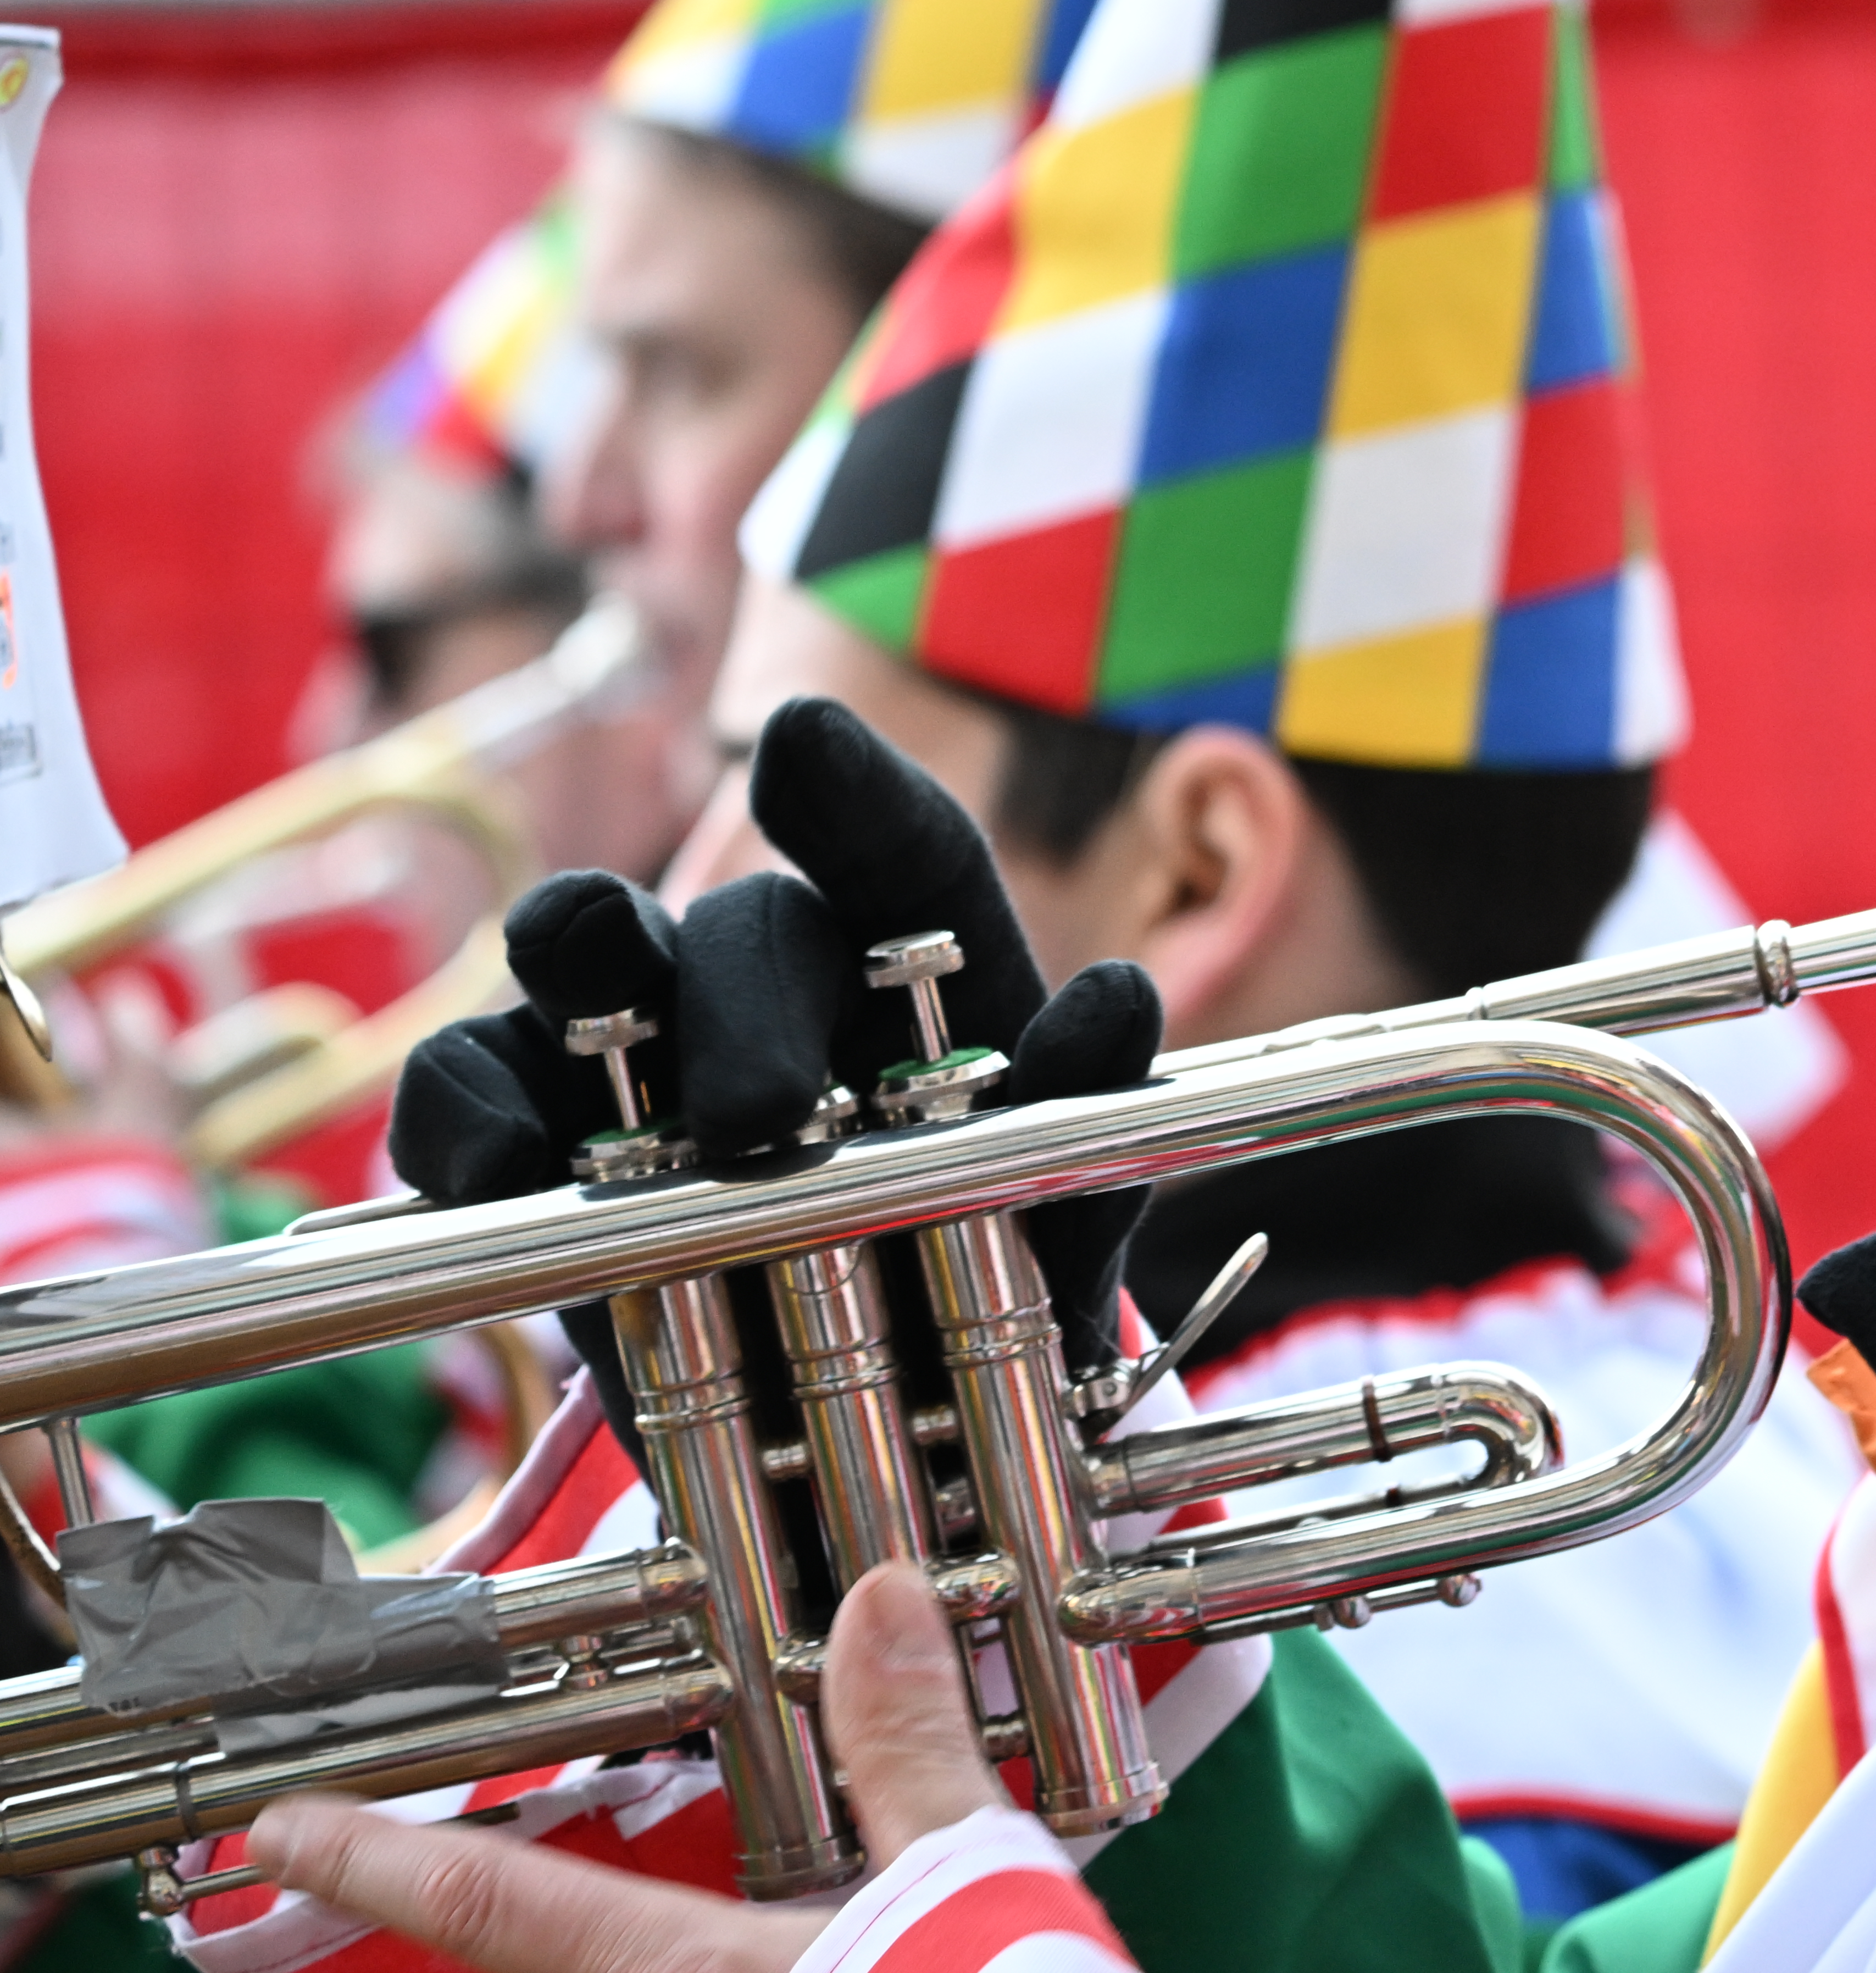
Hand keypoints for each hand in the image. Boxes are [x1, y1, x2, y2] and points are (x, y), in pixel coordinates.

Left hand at [243, 1563, 1008, 1972]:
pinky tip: (655, 1943)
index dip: (379, 1862)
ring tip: (501, 1903)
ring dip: (535, 1948)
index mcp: (697, 1970)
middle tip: (358, 1867)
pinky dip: (610, 1962)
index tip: (282, 1829)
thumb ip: (911, 1748)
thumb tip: (875, 1602)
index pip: (500, 1907)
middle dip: (429, 1919)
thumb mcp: (972, 1879)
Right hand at [384, 699, 1162, 1369]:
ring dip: (580, 963)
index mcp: (924, 975)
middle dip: (748, 1000)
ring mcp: (645, 1056)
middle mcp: (779, 984)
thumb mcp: (1062, 1208)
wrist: (891, 1425)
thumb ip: (1090, 1110)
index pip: (904, 854)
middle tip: (761, 1113)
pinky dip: (469, 1111)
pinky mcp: (541, 1153)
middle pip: (753, 926)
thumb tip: (1116, 996)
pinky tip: (495, 1159)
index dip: (854, 792)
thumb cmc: (983, 1272)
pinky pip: (475, 1088)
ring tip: (588, 1017)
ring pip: (591, 957)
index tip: (800, 740)